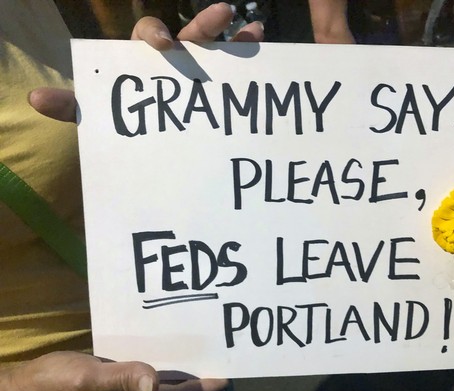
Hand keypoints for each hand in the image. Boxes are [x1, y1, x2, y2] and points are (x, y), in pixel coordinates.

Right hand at [0, 351, 226, 390]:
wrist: (31, 383)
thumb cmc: (57, 381)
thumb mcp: (88, 379)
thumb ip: (123, 378)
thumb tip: (156, 383)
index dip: (199, 389)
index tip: (223, 377)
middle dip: (197, 380)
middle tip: (221, 359)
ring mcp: (124, 390)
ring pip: (162, 381)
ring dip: (182, 370)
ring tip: (204, 353)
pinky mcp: (117, 378)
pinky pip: (146, 371)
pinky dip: (162, 361)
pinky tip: (170, 347)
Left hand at [29, 2, 263, 121]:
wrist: (160, 156)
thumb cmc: (132, 134)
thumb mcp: (105, 122)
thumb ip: (75, 109)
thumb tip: (35, 98)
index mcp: (145, 67)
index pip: (146, 40)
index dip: (154, 34)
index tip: (164, 46)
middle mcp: (173, 64)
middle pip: (185, 35)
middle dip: (200, 24)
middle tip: (220, 14)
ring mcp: (199, 72)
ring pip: (213, 45)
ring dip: (228, 31)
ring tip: (248, 26)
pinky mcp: (219, 85)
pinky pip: (234, 64)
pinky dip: (247, 49)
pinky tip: (260, 41)